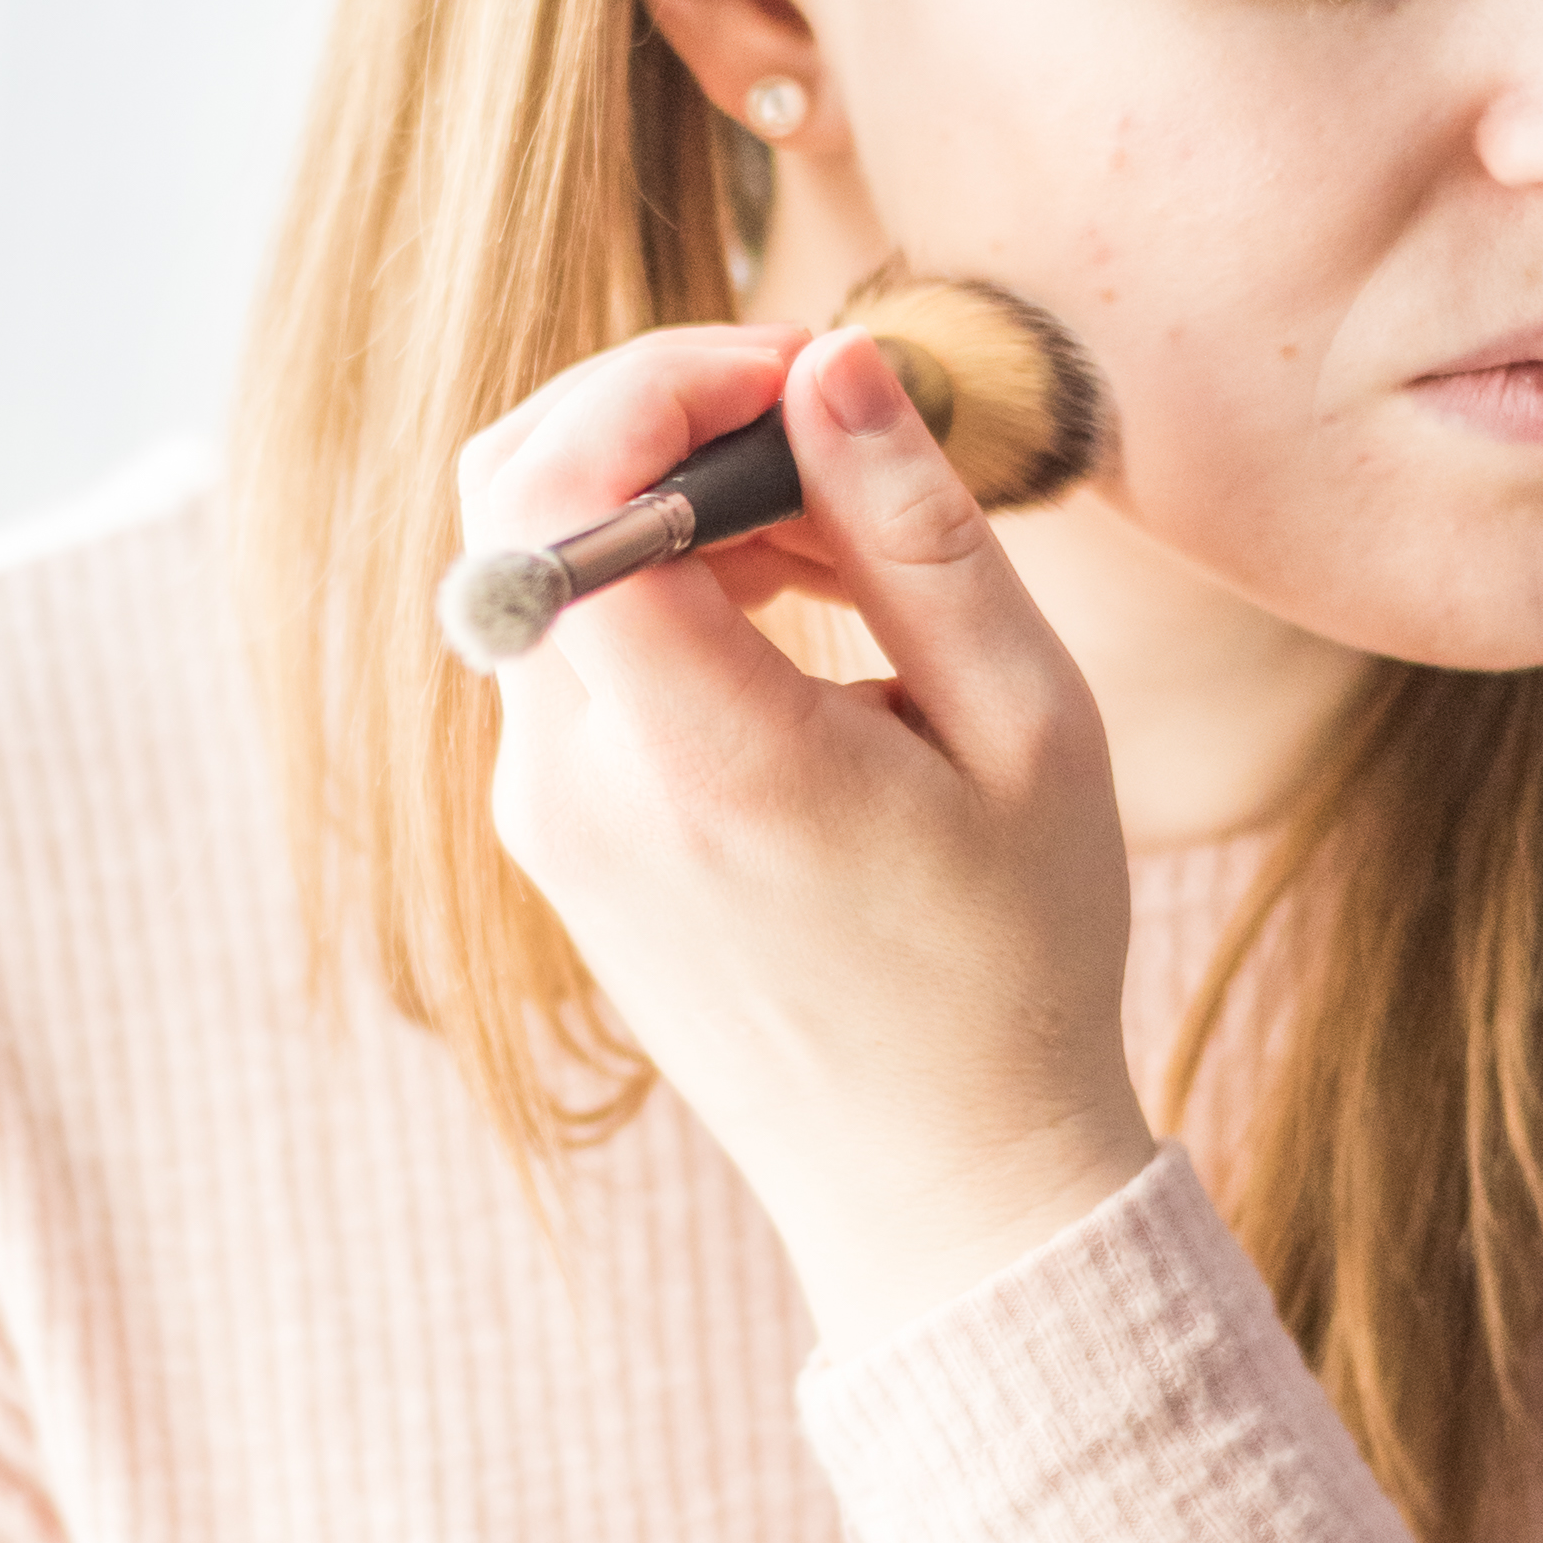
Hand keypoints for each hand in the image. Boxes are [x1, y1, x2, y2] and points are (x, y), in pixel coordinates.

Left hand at [464, 319, 1154, 1351]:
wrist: (944, 1184)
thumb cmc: (1019, 961)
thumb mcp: (1027, 724)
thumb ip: (917, 528)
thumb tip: (835, 359)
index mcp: (698, 758)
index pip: (563, 481)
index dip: (666, 374)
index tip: (803, 373)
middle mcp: (575, 788)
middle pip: (516, 494)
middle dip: (658, 410)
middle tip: (820, 426)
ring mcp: (541, 820)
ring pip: (534, 562)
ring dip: (663, 498)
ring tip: (836, 543)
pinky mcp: (552, 839)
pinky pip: (562, 649)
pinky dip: (652, 586)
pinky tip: (790, 627)